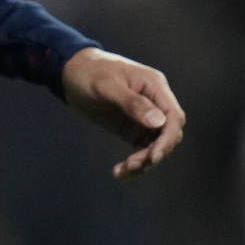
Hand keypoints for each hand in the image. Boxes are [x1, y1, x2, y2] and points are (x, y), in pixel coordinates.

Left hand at [61, 47, 185, 179]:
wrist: (70, 72)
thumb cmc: (89, 72)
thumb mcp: (107, 86)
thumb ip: (132, 103)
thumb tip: (159, 122)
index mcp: (154, 87)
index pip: (174, 116)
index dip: (168, 138)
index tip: (154, 156)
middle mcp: (154, 103)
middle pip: (168, 135)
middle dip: (154, 153)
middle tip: (132, 165)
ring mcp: (145, 117)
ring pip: (155, 146)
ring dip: (144, 162)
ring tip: (122, 171)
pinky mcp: (132, 128)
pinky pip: (141, 149)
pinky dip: (134, 162)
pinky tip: (120, 172)